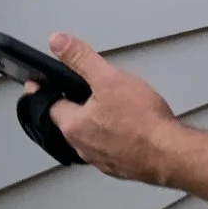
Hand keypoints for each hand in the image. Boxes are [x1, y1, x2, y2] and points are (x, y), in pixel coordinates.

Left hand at [44, 33, 184, 184]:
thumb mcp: (108, 79)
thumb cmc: (142, 121)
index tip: (36, 85)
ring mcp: (102, 160)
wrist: (171, 155)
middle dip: (71, 107)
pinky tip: (125, 129)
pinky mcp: (121, 167)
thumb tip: (58, 41)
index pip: (49, 105)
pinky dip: (111, 138)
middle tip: (76, 92)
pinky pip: (109, 150)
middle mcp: (83, 147)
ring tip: (104, 108)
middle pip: (68, 122)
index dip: (44, 91)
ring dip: (92, 124)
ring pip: (89, 138)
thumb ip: (81, 59)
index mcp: (74, 126)